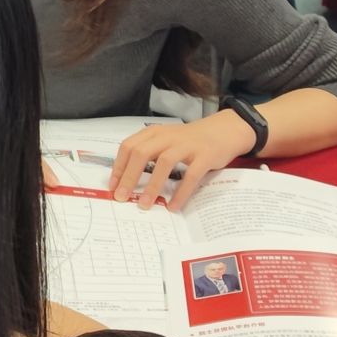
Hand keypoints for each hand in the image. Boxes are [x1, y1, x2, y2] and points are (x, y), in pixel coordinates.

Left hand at [109, 114, 256, 211]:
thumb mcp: (166, 140)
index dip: (119, 166)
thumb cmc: (190, 140)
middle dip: (129, 177)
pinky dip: (180, 192)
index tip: (112, 186)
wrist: (224, 130)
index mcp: (155, 133)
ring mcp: (187, 145)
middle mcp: (168, 136)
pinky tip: (173, 206)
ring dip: (152, 185)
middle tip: (121, 198)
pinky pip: (190, 175)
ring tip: (144, 205)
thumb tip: (127, 179)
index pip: (129, 146)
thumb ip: (150, 153)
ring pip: (164, 163)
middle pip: (141, 153)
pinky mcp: (205, 156)